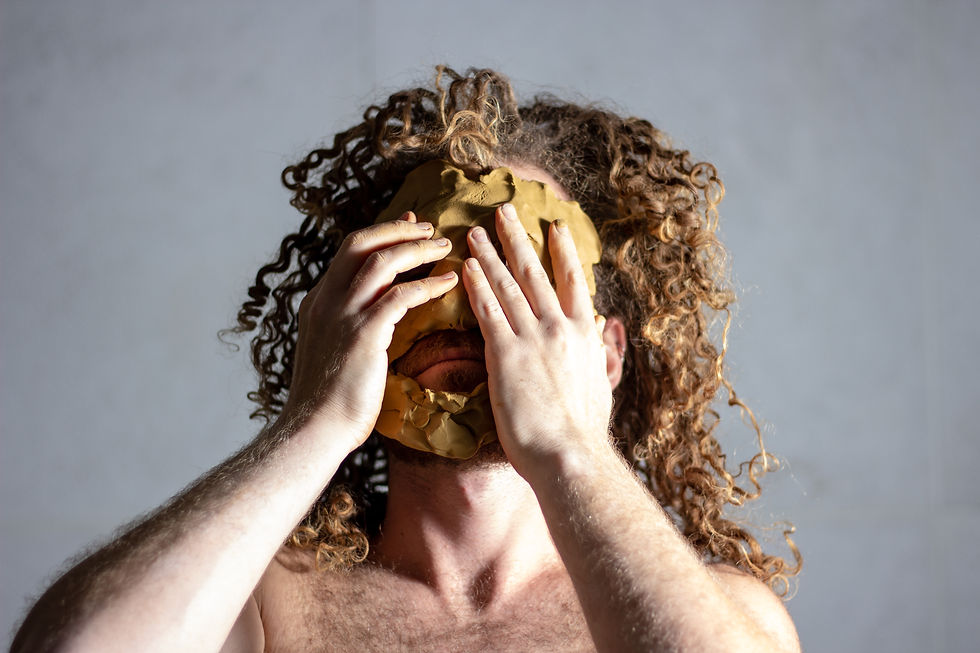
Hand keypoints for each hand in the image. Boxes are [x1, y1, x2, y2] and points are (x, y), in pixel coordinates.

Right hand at [283, 213, 457, 447]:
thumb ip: (346, 328)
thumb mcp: (332, 352)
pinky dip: (428, 284)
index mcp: (319, 302)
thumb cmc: (328, 401)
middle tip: (429, 227)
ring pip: (382, 262)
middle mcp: (327, 301)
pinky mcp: (363, 334)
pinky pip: (401, 296)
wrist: (313, 430)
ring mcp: (343, 315)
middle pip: (361, 243)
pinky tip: (449, 282)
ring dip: (417, 249)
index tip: (408, 224)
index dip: (381, 234)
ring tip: (444, 247)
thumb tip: (371, 322)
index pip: (350, 252)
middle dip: (398, 230)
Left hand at [461, 203, 612, 476]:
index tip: (553, 227)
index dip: (562, 251)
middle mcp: (560, 327)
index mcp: (585, 334)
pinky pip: (488, 311)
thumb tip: (600, 332)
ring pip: (507, 285)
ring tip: (474, 232)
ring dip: (489, 255)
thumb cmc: (585, 432)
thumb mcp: (601, 386)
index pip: (573, 280)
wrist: (570, 456)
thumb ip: (598, 354)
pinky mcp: (505, 355)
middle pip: (535, 272)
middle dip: (517, 239)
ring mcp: (532, 338)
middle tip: (503, 211)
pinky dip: (476, 286)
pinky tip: (466, 268)